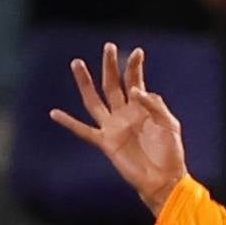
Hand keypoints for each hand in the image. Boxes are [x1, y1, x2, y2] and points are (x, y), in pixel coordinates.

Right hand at [48, 42, 188, 214]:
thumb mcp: (169, 123)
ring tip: (77, 63)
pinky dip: (69, 123)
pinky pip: (84, 131)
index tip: (137, 52)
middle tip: (108, 46)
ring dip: (85, 82)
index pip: (134, 81)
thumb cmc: (170, 152)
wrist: (163, 178)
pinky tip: (55, 113)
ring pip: (94, 100)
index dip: (134, 66)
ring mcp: (113, 127)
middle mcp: (124, 113)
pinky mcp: (106, 142)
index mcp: (141, 107)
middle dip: (110, 65)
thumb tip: (134, 90)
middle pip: (112, 84)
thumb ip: (154, 105)